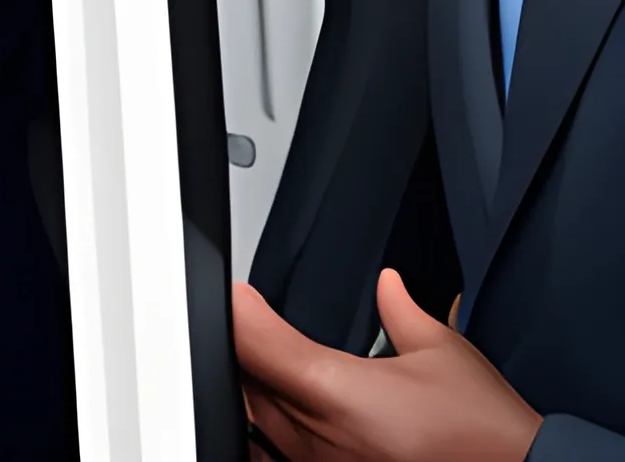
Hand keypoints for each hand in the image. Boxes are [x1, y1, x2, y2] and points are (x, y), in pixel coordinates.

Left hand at [234, 269, 541, 461]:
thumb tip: (388, 284)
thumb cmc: (486, 436)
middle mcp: (319, 438)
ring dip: (256, 393)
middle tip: (259, 327)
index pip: (253, 342)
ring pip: (253, 423)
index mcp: (337, 393)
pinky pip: (275, 459)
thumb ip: (402, 311)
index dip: (240, 313)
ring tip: (276, 373)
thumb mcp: (442, 353)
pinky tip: (286, 421)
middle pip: (244, 380)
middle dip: (244, 350)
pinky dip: (271, 437)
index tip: (243, 298)